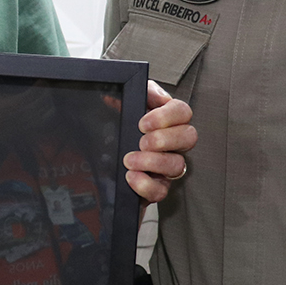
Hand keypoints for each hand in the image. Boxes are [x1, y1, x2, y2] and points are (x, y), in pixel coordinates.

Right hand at [0, 86, 57, 151]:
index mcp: (13, 104)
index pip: (31, 93)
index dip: (39, 86)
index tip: (42, 80)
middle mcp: (21, 113)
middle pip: (40, 102)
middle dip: (46, 94)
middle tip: (48, 88)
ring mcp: (26, 122)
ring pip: (43, 112)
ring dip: (48, 104)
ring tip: (49, 98)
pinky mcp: (29, 130)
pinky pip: (43, 123)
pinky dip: (47, 116)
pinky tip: (49, 110)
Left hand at [124, 81, 194, 203]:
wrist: (95, 162)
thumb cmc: (115, 129)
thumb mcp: (124, 102)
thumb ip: (143, 92)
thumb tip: (160, 96)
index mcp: (165, 120)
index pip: (183, 112)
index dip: (167, 116)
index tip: (143, 123)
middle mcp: (171, 143)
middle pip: (189, 137)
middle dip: (165, 139)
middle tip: (142, 141)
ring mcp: (165, 167)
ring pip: (178, 165)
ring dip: (153, 162)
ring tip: (130, 160)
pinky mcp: (154, 187)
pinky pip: (161, 191)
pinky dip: (146, 184)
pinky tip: (130, 176)